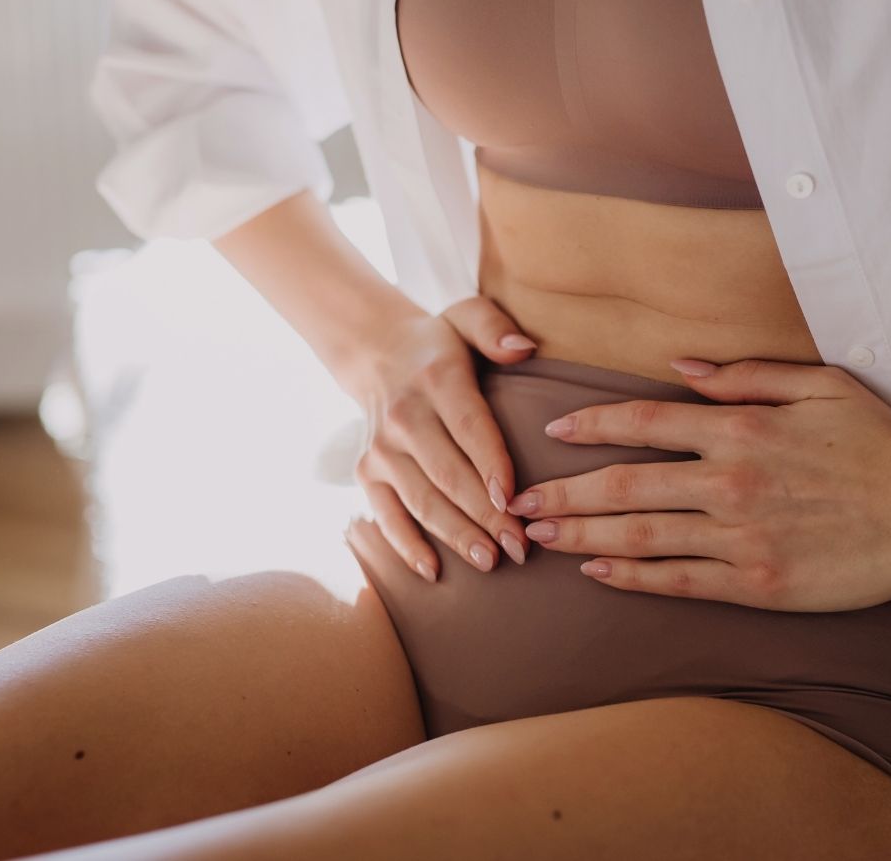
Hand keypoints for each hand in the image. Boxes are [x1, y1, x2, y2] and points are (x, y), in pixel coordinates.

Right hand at [336, 296, 538, 581]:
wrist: (376, 353)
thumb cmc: (440, 343)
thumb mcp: (466, 317)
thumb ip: (494, 327)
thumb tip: (523, 348)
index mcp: (436, 378)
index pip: (468, 426)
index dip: (491, 464)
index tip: (515, 500)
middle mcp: (405, 416)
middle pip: (448, 473)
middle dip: (485, 515)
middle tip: (521, 547)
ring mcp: (382, 448)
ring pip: (422, 500)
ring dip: (456, 535)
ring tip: (491, 561)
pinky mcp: (367, 472)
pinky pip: (386, 515)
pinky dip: (406, 545)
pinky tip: (433, 572)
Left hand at [507, 357, 890, 611]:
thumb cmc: (881, 444)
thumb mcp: (821, 385)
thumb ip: (748, 374)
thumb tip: (685, 366)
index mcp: (740, 428)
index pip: (644, 421)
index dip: (591, 426)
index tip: (554, 430)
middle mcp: (728, 481)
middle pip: (623, 485)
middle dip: (562, 491)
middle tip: (516, 499)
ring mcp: (739, 536)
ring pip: (639, 537)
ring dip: (580, 536)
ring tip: (537, 534)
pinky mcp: (756, 584)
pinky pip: (678, 582)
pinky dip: (631, 577)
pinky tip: (596, 572)